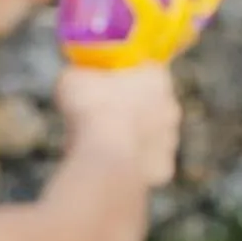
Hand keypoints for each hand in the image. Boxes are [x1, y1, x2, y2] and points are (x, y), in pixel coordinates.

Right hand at [56, 64, 181, 188]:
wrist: (105, 160)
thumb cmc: (91, 112)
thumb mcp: (71, 80)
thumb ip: (77, 76)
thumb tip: (73, 79)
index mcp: (156, 79)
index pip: (145, 70)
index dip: (122, 76)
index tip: (102, 84)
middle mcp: (170, 109)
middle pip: (148, 104)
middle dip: (126, 109)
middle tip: (97, 115)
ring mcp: (169, 141)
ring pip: (147, 136)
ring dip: (127, 138)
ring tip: (98, 144)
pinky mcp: (162, 169)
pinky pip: (143, 164)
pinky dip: (127, 165)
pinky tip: (106, 165)